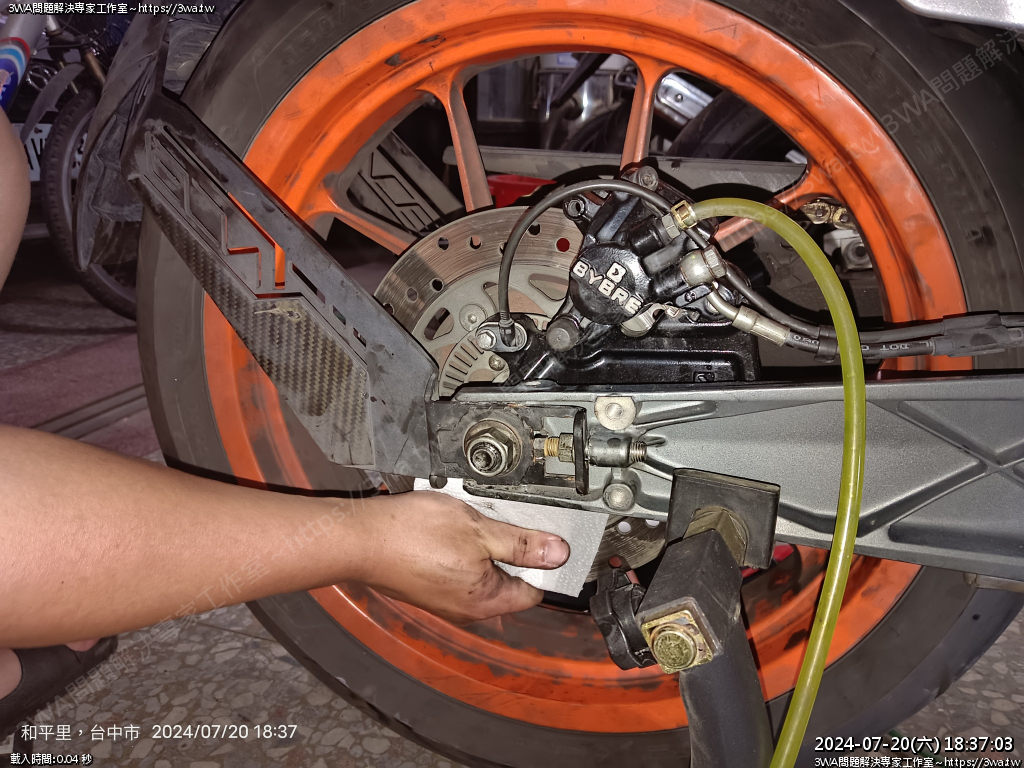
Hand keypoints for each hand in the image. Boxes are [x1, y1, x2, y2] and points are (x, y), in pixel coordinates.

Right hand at [351, 491, 569, 623]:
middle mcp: (466, 608)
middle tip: (505, 520)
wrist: (360, 538)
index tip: (547, 538)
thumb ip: (523, 544)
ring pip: (482, 570)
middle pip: (508, 581)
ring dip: (484, 544)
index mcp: (485, 602)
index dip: (545, 564)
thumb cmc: (412, 536)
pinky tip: (451, 527)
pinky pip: (459, 566)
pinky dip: (462, 546)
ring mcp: (444, 598)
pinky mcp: (427, 584)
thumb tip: (559, 554)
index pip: (534, 591)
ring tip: (472, 521)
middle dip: (512, 550)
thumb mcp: (480, 531)